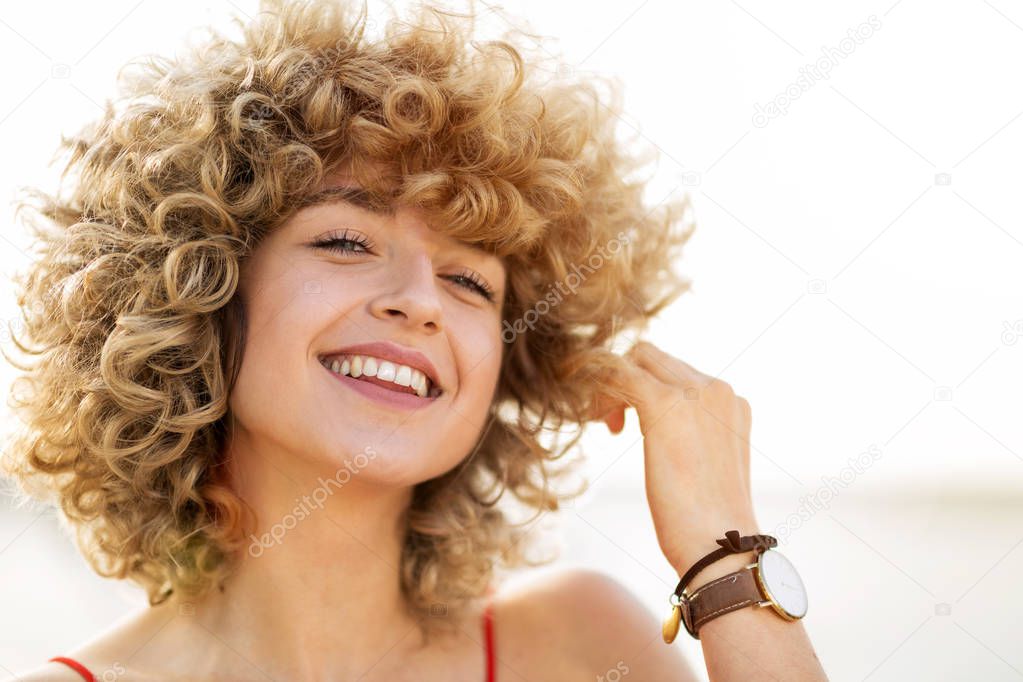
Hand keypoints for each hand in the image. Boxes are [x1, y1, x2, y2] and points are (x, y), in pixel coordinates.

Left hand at [585, 341, 758, 572]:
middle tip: (611, 425)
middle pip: (654, 358)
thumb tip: (664, 431)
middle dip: (626, 383)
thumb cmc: (709, 524)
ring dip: (612, 387)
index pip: (675, 371)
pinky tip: (593, 418)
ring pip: (637, 359)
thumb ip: (692, 436)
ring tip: (607, 427)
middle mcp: (717, 389)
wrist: (720, 547)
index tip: (626, 425)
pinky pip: (619, 373)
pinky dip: (599, 389)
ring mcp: (695, 393)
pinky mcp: (665, 405)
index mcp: (730, 402)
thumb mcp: (705, 467)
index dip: (645, 390)